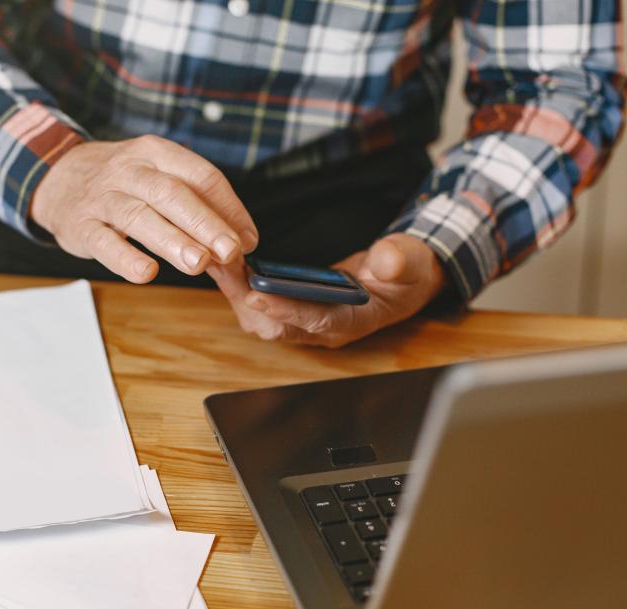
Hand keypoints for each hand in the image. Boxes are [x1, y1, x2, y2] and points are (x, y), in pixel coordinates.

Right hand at [30, 135, 258, 282]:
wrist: (58, 178)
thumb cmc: (122, 183)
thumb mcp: (156, 175)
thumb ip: (195, 203)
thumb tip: (240, 241)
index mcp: (156, 153)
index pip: (200, 175)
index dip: (228, 207)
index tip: (248, 239)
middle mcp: (129, 170)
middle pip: (172, 193)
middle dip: (204, 223)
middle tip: (230, 251)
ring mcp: (103, 197)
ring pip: (139, 216)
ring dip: (172, 240)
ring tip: (198, 263)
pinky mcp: (81, 226)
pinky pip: (103, 242)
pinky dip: (125, 258)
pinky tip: (146, 273)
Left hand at [207, 234, 446, 347]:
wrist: (400, 278)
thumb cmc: (406, 273)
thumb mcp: (410, 263)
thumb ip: (399, 262)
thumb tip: (385, 261)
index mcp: (351, 322)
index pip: (314, 321)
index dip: (285, 310)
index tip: (257, 294)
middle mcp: (321, 329)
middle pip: (274, 326)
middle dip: (245, 298)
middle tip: (223, 268)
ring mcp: (304, 321)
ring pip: (259, 318)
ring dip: (235, 292)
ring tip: (216, 260)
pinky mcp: (292, 309)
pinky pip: (258, 304)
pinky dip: (239, 285)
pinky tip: (224, 262)